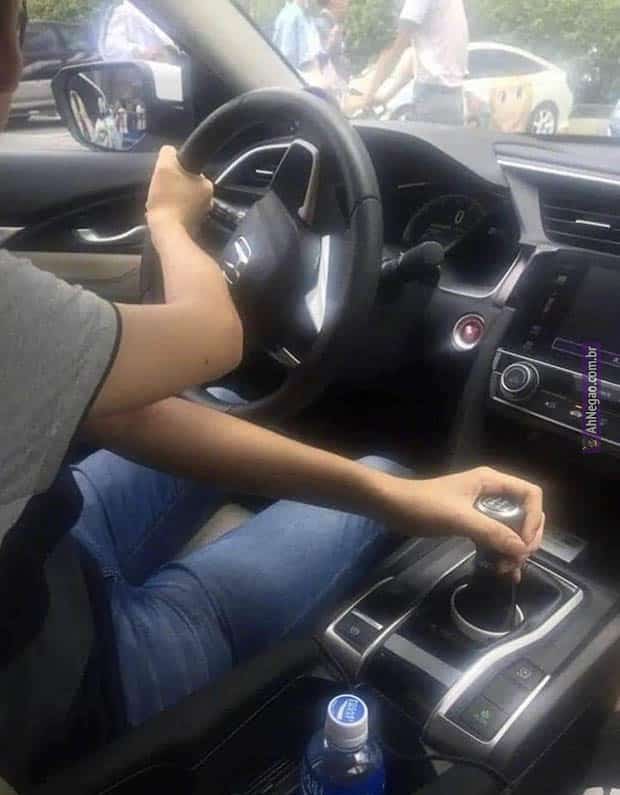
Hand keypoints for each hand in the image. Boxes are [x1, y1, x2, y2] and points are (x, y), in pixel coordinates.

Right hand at [146, 145, 212, 242]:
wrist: (167, 232)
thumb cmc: (166, 199)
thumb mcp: (164, 167)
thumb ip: (169, 153)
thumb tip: (170, 151)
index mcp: (206, 184)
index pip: (188, 169)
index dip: (173, 170)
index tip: (165, 177)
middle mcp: (209, 199)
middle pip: (186, 184)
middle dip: (172, 186)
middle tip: (161, 191)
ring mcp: (203, 214)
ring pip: (183, 198)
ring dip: (172, 199)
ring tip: (161, 204)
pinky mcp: (194, 226)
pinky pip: (182, 212)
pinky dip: (173, 211)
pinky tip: (164, 214)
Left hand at [376, 466, 544, 578]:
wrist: (391, 506)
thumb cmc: (423, 505)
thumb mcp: (459, 518)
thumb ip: (491, 531)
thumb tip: (521, 549)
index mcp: (491, 481)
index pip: (530, 494)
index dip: (534, 519)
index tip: (524, 544)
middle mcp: (490, 492)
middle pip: (524, 513)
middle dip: (525, 538)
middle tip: (517, 562)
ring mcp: (480, 507)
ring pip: (509, 528)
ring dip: (513, 549)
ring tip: (507, 572)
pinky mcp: (469, 521)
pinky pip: (493, 536)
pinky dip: (499, 552)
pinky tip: (500, 570)